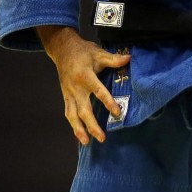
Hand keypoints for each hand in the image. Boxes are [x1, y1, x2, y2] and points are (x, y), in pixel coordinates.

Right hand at [38, 27, 130, 144]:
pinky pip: (68, 112)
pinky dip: (73, 124)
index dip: (108, 103)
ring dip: (78, 129)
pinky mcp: (65, 96)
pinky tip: (79, 134)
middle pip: (83, 110)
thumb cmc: (83, 51)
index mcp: (85, 76)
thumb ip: (114, 59)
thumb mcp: (98, 52)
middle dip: (91, 126)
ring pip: (72, 115)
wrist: (62, 50)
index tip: (117, 113)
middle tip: (101, 138)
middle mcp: (75, 88)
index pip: (99, 92)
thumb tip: (129, 59)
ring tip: (86, 142)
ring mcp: (69, 93)